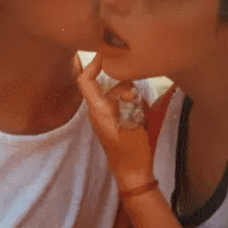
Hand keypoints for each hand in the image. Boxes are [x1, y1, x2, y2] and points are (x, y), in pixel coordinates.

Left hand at [76, 54, 154, 186]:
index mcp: (98, 110)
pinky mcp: (114, 122)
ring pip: (116, 94)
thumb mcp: (134, 124)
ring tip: (142, 105)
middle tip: (138, 87)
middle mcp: (98, 111)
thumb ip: (130, 103)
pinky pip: (121, 104)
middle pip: (106, 85)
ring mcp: (106, 117)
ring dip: (129, 93)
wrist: (133, 175)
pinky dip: (131, 102)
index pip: (85, 80)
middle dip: (122, 82)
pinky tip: (142, 111)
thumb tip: (130, 87)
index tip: (106, 52)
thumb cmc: (132, 152)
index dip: (92, 63)